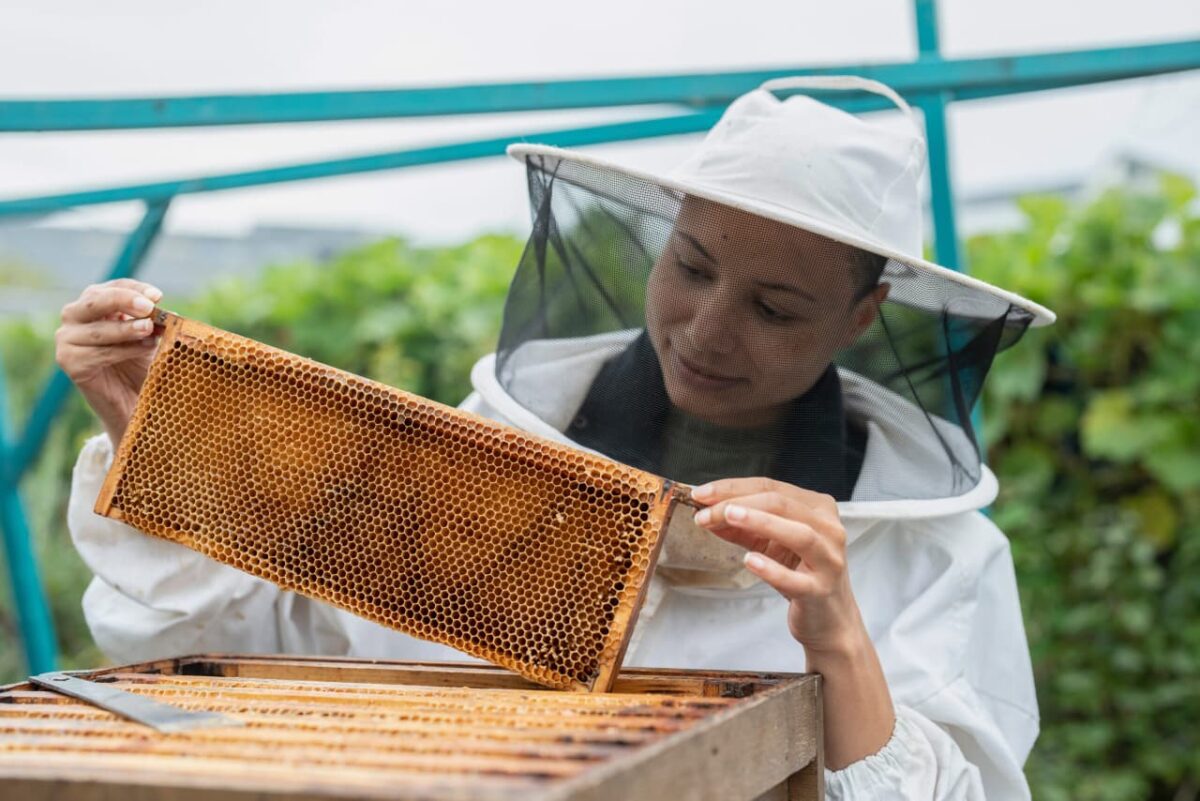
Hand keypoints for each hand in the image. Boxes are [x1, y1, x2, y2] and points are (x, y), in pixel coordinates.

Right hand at [55, 279, 162, 447]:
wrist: (133, 403)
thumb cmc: (141, 365)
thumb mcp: (150, 337)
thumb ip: (154, 323)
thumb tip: (167, 312)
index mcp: (94, 305)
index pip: (112, 287)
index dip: (134, 289)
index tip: (158, 296)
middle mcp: (74, 317)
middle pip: (95, 300)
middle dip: (123, 301)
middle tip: (149, 307)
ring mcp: (66, 339)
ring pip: (97, 329)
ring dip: (127, 329)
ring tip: (150, 330)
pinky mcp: (69, 362)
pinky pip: (98, 352)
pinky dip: (123, 349)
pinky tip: (144, 349)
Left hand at [691, 477, 865, 656]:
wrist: (829, 618)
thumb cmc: (800, 572)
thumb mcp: (770, 544)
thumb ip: (742, 527)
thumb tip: (707, 513)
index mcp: (817, 508)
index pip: (771, 487)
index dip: (733, 487)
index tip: (701, 494)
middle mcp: (828, 529)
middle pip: (781, 504)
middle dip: (738, 503)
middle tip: (704, 511)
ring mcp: (828, 561)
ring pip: (799, 533)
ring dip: (760, 521)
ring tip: (728, 517)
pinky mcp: (820, 591)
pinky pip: (795, 579)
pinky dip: (771, 569)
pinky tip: (749, 560)